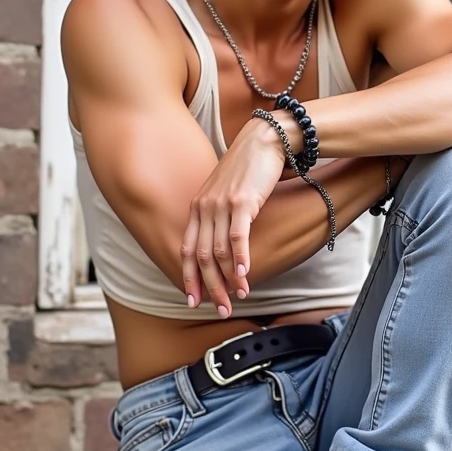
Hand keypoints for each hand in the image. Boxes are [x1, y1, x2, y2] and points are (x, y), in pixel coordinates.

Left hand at [181, 118, 285, 317]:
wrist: (264, 139)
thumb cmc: (249, 167)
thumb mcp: (225, 191)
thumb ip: (218, 214)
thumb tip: (221, 242)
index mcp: (197, 206)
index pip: (187, 249)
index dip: (188, 278)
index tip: (193, 301)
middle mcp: (204, 207)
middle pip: (201, 257)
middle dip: (210, 288)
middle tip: (221, 311)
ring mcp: (221, 204)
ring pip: (218, 251)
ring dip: (228, 279)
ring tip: (239, 297)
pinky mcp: (242, 202)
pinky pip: (237, 236)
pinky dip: (239, 258)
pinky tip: (244, 275)